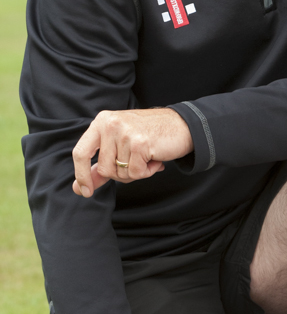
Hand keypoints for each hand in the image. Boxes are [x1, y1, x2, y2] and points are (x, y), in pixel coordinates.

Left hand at [72, 108, 193, 197]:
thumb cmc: (149, 136)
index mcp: (101, 121)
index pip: (80, 153)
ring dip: (136, 172)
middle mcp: (110, 124)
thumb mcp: (119, 147)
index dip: (81, 175)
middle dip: (121, 174)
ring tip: (147, 158)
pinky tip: (155, 160)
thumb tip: (78, 188)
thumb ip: (98, 167)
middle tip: (136, 162)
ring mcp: (125, 132)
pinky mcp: (140, 143)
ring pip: (120, 172)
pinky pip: (135, 173)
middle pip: (104, 169)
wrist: (182, 125)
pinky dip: (147, 172)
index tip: (85, 191)